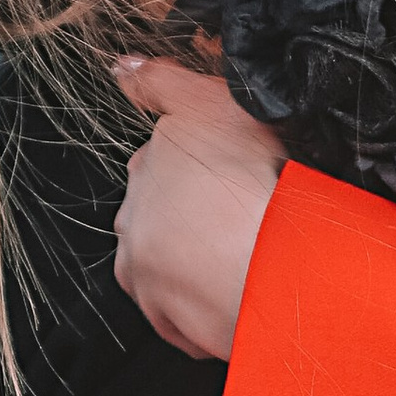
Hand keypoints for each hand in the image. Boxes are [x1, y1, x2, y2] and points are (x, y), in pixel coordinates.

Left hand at [112, 62, 284, 357]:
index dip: (199, 163)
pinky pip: (192, 319)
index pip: (158, 164)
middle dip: (194, 217)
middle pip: (162, 218)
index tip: (230, 170)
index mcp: (141, 176)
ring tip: (247, 255)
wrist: (272, 265)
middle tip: (244, 213)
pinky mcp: (177, 327)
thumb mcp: (207, 103)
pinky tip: (244, 290)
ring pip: (173, 271)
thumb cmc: (248, 184)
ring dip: (201, 265)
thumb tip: (122, 68)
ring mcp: (152, 283)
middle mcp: (135, 230)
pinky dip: (213, 309)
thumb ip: (161, 83)